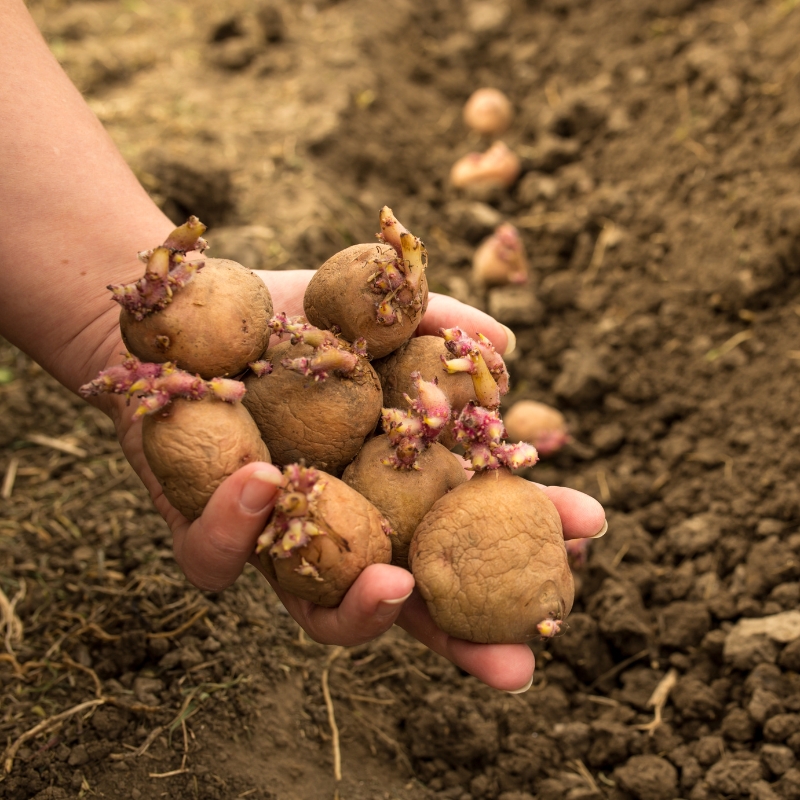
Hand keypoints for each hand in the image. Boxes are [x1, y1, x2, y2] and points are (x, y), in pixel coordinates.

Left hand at [109, 269, 604, 692]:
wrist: (188, 322)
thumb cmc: (291, 322)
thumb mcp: (371, 314)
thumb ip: (437, 327)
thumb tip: (508, 350)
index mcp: (392, 484)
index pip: (469, 526)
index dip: (529, 534)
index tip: (587, 528)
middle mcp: (345, 527)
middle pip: (412, 605)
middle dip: (466, 642)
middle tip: (517, 666)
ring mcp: (278, 543)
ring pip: (323, 618)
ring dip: (361, 611)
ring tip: (391, 581)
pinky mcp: (207, 535)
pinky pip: (219, 558)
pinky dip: (240, 525)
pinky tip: (264, 477)